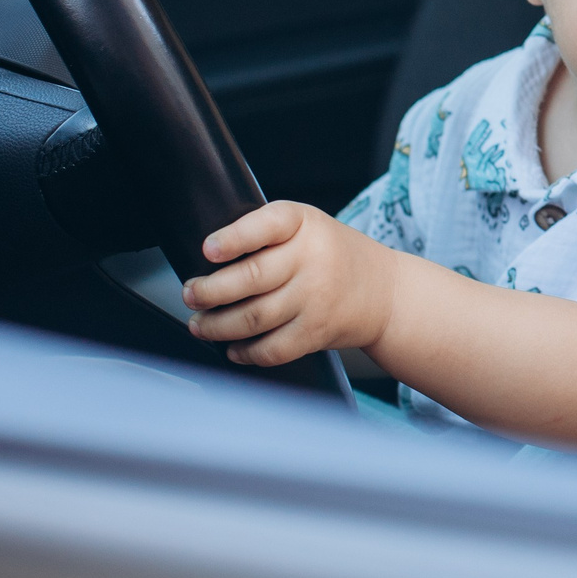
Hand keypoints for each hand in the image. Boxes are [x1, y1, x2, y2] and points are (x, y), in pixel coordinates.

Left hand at [181, 201, 398, 366]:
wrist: (386, 291)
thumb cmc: (333, 255)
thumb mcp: (309, 227)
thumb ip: (265, 235)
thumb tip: (207, 264)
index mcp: (305, 224)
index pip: (268, 225)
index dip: (234, 238)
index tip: (208, 250)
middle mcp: (313, 259)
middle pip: (250, 277)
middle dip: (209, 291)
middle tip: (190, 294)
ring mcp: (316, 298)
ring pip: (253, 317)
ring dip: (216, 326)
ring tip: (200, 324)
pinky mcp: (317, 332)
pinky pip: (272, 349)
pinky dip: (245, 353)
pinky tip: (233, 348)